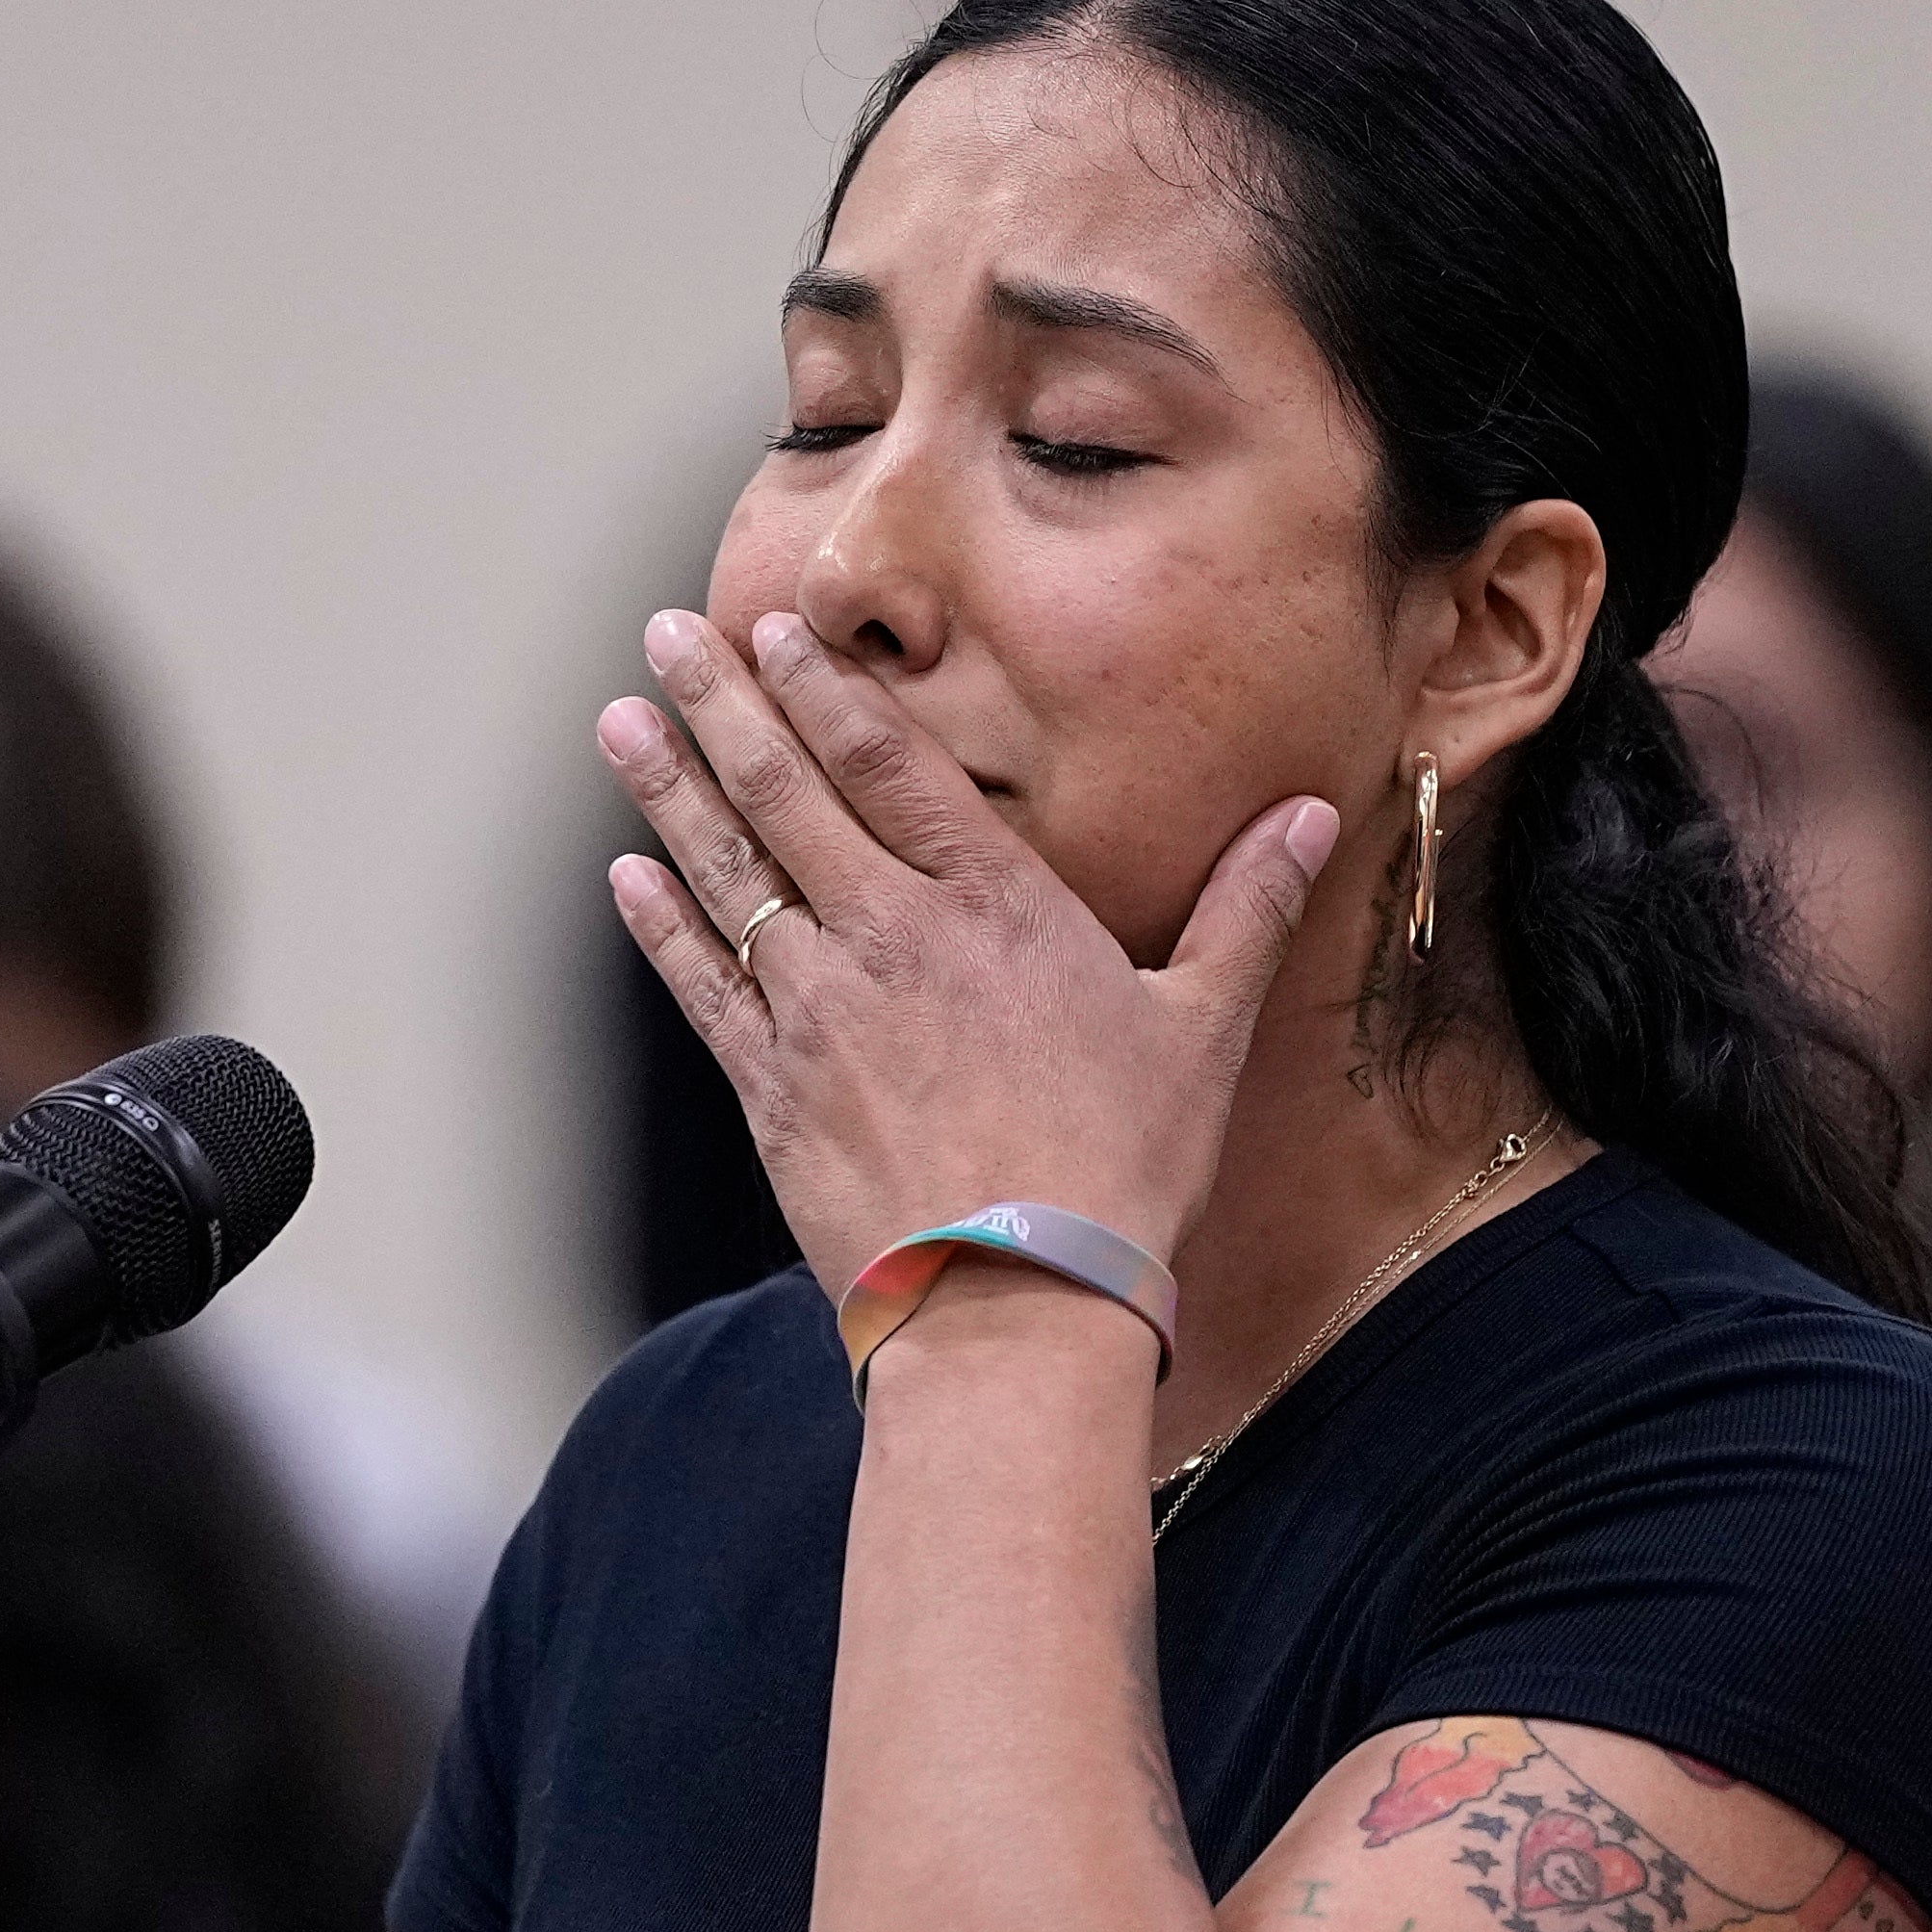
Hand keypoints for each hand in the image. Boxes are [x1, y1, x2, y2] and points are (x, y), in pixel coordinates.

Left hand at [603, 609, 1340, 1287]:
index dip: (825, 686)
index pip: (890, 762)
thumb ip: (1246, 908)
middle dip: (722, 703)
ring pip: (730, 874)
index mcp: (995, 905)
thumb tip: (1311, 815)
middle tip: (667, 635)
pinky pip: (701, 986)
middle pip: (788, 792)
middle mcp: (892, 936)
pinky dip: (661, 925)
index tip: (777, 626)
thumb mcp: (1205, 1029)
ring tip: (619, 721)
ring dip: (669, 791)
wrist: (1018, 1305)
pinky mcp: (774, 1089)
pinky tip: (626, 875)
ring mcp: (819, 1010)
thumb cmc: (1123, 1170)